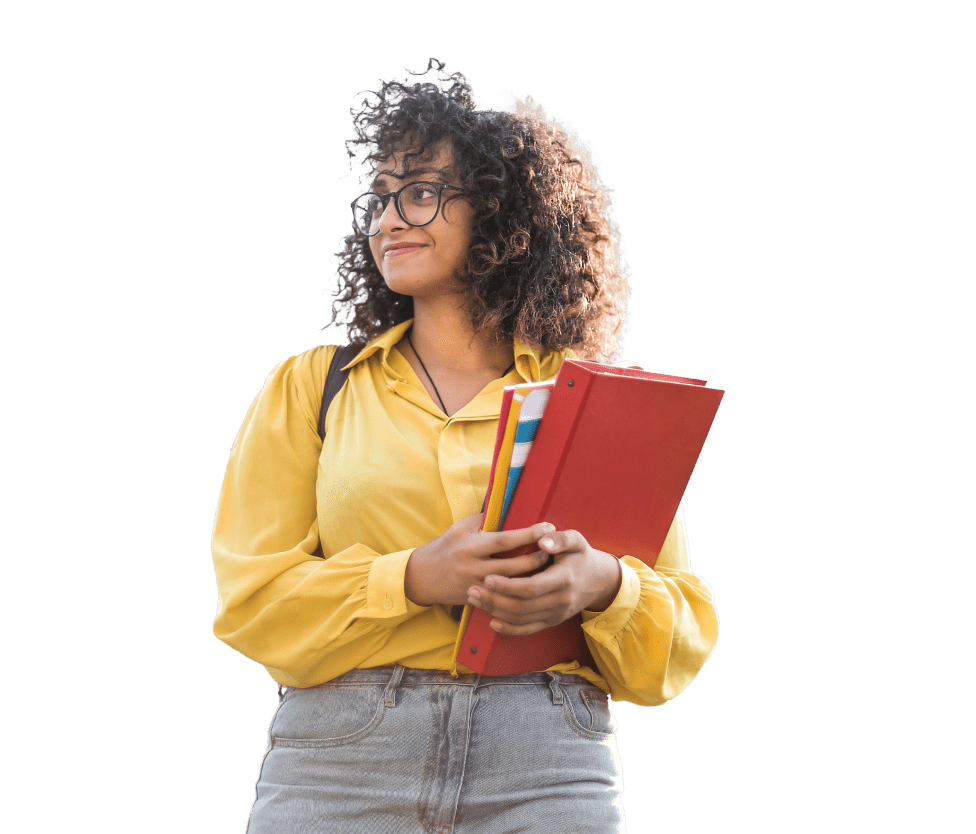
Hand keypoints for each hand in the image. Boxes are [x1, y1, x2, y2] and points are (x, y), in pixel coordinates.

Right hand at [404, 514, 555, 606]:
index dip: (528, 534)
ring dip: (531, 577)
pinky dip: (518, 592)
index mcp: (470, 546)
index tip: (547, 527)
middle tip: (553, 551)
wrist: (422, 577)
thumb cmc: (445, 547)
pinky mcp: (476, 599)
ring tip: (548, 569)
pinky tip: (533, 587)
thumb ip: (483, 519)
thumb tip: (507, 505)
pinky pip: (502, 598)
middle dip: (536, 559)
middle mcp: (473, 567)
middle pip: (513, 566)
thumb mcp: (460, 528)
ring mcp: (475, 586)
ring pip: (510, 585)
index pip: (505, 540)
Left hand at [465, 529, 621, 636]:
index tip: (488, 578)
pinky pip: (528, 630)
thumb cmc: (582, 556)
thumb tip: (542, 540)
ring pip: (521, 619)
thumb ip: (559, 539)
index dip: (508, 586)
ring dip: (495, 612)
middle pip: (522, 607)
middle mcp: (560, 601)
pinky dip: (509, 629)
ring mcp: (556, 614)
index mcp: (564, 579)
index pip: (531, 588)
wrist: (600, 581)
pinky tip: (492, 622)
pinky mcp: (552, 621)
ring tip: (475, 600)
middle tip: (472, 590)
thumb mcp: (576, 540)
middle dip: (494, 600)